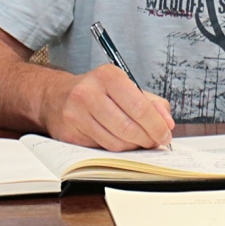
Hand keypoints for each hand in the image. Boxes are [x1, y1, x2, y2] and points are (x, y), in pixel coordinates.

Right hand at [41, 64, 174, 151]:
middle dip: (147, 139)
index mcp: (108, 76)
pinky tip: (122, 142)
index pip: (139, 106)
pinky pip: (102, 148)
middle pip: (128, 127)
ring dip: (133, 146)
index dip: (156, 125)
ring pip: (116, 142)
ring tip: (139, 142)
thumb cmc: (97, 92)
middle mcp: (89, 92)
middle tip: (156, 142)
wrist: (57, 96)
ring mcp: (76, 113)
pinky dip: (117, 149)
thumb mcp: (126, 87)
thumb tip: (167, 123)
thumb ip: (152, 103)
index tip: (165, 134)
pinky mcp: (70, 132)